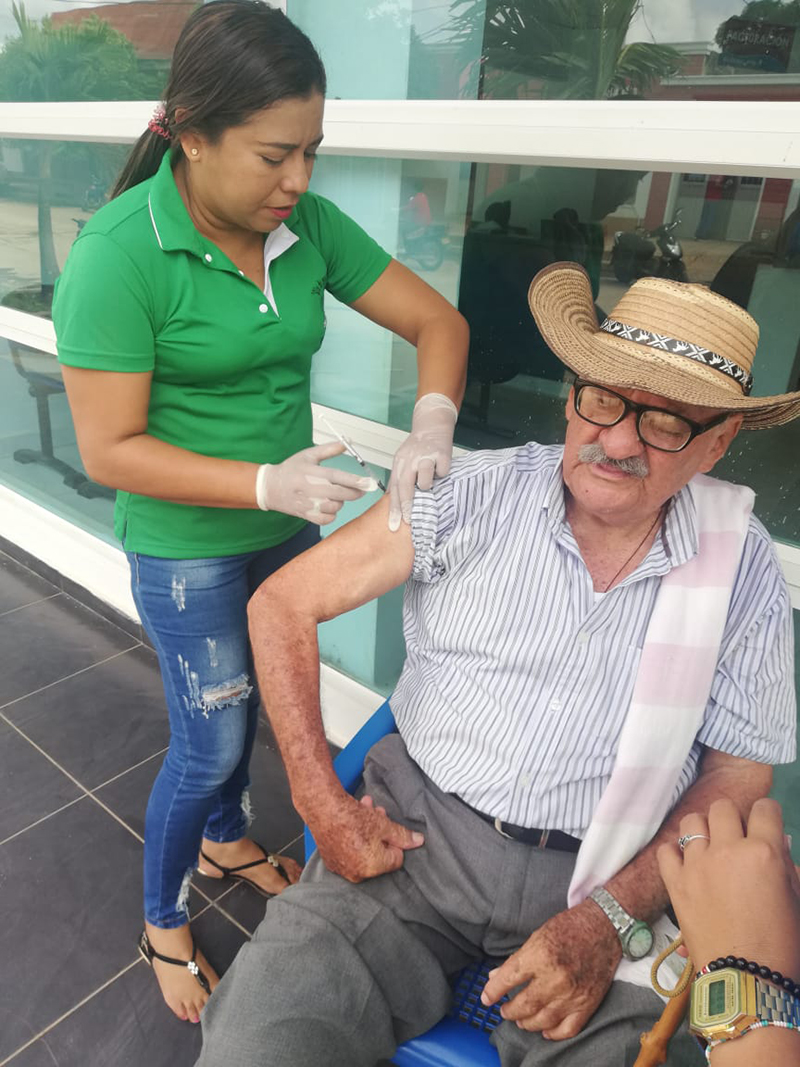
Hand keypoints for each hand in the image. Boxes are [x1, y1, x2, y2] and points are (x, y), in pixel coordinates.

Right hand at [255, 441, 376, 524]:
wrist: (270, 488)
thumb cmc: (291, 470)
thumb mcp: (308, 455)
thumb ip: (329, 449)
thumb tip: (347, 442)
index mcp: (313, 473)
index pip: (339, 478)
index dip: (356, 481)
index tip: (369, 483)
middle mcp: (312, 489)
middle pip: (342, 494)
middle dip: (356, 492)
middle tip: (361, 489)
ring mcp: (309, 504)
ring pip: (336, 507)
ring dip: (340, 502)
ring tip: (334, 495)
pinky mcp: (307, 515)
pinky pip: (328, 519)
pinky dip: (332, 514)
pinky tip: (328, 505)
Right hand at [307, 792, 424, 881]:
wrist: (323, 809)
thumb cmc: (352, 817)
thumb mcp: (384, 824)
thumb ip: (403, 836)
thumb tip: (418, 841)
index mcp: (374, 868)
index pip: (396, 859)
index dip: (395, 840)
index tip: (388, 828)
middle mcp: (357, 874)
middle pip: (379, 855)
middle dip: (381, 835)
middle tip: (377, 816)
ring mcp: (342, 869)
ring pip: (363, 851)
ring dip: (367, 833)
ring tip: (364, 810)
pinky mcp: (331, 861)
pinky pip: (348, 852)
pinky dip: (351, 839)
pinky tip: (351, 820)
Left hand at [388, 393, 456, 530]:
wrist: (432, 425)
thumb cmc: (418, 448)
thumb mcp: (403, 461)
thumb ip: (400, 480)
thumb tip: (394, 503)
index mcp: (398, 464)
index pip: (393, 490)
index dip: (393, 509)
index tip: (393, 526)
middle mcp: (409, 461)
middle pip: (404, 487)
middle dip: (406, 507)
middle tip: (409, 521)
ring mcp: (425, 457)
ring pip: (424, 482)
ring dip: (427, 486)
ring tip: (430, 482)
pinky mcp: (441, 454)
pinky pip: (442, 473)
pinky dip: (442, 474)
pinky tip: (441, 468)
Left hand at [480, 899, 621, 1039]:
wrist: (604, 928)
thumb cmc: (568, 928)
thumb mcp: (537, 936)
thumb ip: (516, 960)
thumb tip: (495, 977)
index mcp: (540, 955)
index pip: (509, 979)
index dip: (493, 991)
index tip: (486, 999)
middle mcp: (556, 978)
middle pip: (524, 1005)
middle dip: (509, 1011)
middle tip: (504, 1010)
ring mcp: (573, 994)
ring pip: (543, 1021)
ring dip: (527, 1023)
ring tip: (521, 1020)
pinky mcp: (588, 1004)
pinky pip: (567, 1029)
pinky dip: (553, 1034)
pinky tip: (545, 1029)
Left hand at [657, 797, 799, 976]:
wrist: (747, 983)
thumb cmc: (782, 945)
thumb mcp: (796, 901)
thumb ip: (786, 867)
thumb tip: (777, 843)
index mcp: (764, 852)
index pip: (764, 809)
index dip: (767, 814)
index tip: (765, 824)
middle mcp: (728, 850)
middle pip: (723, 808)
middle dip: (733, 817)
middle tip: (737, 837)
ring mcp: (697, 864)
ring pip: (692, 821)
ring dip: (703, 828)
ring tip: (709, 846)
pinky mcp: (675, 882)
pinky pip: (666, 850)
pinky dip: (675, 853)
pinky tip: (686, 864)